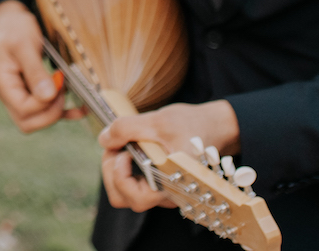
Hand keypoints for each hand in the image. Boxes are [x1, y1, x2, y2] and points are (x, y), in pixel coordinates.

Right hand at [0, 0, 83, 131]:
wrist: (11, 19)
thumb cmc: (15, 28)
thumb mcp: (24, 45)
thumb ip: (34, 71)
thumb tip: (47, 96)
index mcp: (2, 82)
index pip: (23, 110)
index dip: (44, 102)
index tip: (57, 80)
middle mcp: (8, 94)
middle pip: (28, 122)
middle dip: (50, 111)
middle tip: (62, 89)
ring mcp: (19, 95)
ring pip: (37, 120)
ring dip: (56, 111)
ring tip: (66, 89)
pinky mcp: (31, 93)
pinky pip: (46, 112)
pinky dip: (64, 112)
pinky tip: (79, 108)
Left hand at [97, 99, 239, 211]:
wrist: (215, 126)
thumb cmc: (193, 125)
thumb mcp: (159, 120)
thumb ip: (127, 128)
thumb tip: (104, 140)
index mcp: (171, 186)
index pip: (135, 197)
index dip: (120, 175)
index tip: (124, 150)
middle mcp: (166, 194)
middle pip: (123, 197)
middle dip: (111, 170)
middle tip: (115, 144)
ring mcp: (162, 190)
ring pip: (125, 192)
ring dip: (114, 168)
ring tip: (121, 144)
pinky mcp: (158, 182)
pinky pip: (132, 182)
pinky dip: (123, 167)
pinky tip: (129, 147)